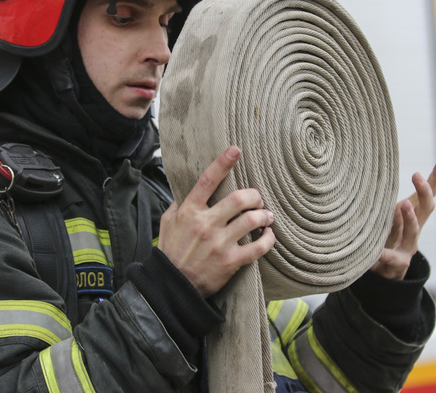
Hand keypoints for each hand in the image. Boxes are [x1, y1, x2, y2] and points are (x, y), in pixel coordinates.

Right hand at [158, 146, 275, 297]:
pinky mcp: (231, 261)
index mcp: (189, 211)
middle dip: (255, 195)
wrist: (172, 286)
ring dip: (265, 215)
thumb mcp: (167, 222)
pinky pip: (258, 247)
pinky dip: (268, 239)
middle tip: (257, 198)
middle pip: (240, 199)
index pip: (207, 181)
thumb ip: (179, 202)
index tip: (235, 150)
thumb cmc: (171, 251)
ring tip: (266, 216)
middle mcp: (205, 224)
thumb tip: (188, 185)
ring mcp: (219, 243)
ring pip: (252, 220)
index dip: (222, 163)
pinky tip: (269, 235)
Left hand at [371, 157, 435, 279]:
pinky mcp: (397, 264)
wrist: (386, 274)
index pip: (427, 195)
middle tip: (417, 175)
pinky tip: (378, 252)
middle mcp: (414, 230)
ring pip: (413, 232)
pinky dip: (384, 254)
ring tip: (402, 205)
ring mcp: (408, 247)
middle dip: (424, 192)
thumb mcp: (389, 220)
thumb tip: (389, 184)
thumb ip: (391, 205)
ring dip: (409, 218)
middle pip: (426, 209)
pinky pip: (391, 258)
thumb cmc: (386, 240)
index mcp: (413, 217)